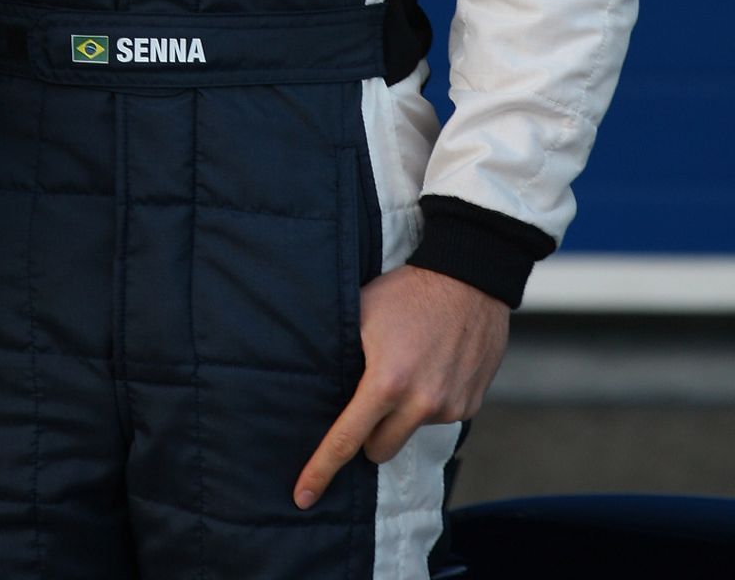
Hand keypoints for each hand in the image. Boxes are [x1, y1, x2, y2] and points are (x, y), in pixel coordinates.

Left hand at [293, 264, 508, 508]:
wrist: (469, 277)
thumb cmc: (407, 291)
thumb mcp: (360, 313)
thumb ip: (341, 354)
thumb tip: (318, 383)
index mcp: (386, 382)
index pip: (345, 439)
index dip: (320, 470)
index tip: (303, 497)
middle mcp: (420, 403)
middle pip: (379, 450)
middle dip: (369, 434)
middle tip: (370, 399)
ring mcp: (449, 407)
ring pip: (410, 431)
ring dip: (403, 412)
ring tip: (410, 364)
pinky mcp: (471, 405)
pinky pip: (438, 418)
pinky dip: (429, 402)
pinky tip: (433, 366)